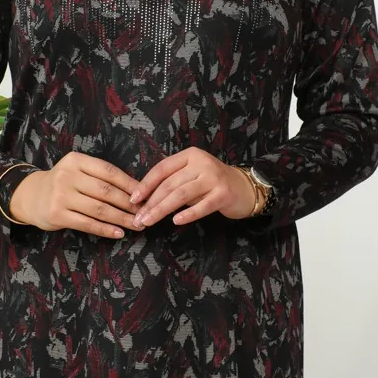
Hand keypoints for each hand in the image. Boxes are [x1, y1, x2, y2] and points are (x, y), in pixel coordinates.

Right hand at [9, 153, 142, 238]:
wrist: (31, 196)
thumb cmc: (62, 184)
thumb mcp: (77, 171)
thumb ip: (100, 177)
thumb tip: (135, 191)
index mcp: (76, 160)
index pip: (109, 172)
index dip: (130, 184)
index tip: (146, 195)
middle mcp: (67, 176)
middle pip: (106, 191)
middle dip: (129, 204)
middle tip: (145, 213)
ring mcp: (61, 195)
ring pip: (99, 209)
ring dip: (121, 218)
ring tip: (137, 225)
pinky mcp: (57, 214)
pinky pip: (87, 224)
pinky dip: (106, 229)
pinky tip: (119, 233)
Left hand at [130, 148, 255, 227]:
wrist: (244, 188)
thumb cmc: (212, 184)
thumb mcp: (191, 176)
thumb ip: (173, 182)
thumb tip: (144, 200)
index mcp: (190, 155)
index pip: (162, 169)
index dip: (146, 184)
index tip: (133, 199)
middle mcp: (202, 163)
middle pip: (170, 184)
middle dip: (151, 202)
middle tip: (138, 218)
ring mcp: (214, 178)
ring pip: (181, 195)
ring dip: (162, 210)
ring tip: (149, 221)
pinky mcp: (224, 194)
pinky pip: (202, 206)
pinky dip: (188, 214)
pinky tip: (176, 221)